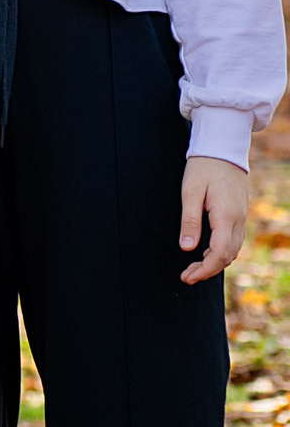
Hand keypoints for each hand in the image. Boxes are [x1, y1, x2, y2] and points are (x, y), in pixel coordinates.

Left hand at [180, 155, 249, 282]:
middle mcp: (238, 220)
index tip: (187, 276)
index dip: (204, 269)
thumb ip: (189, 220)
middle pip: (228, 256)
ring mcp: (241, 218)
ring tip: (192, 267)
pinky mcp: (239, 214)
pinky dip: (220, 251)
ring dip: (214, 262)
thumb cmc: (203, 167)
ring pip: (232, 250)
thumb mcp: (190, 191)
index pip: (219, 253)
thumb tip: (187, 248)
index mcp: (226, 216)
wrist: (222, 149)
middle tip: (186, 276)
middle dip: (208, 270)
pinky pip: (233, 240)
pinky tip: (205, 251)